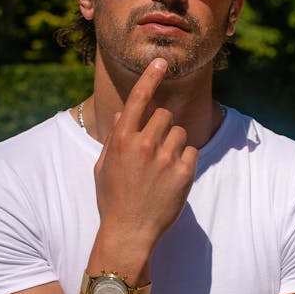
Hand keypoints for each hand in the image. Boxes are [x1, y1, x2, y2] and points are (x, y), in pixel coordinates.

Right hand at [93, 58, 198, 263]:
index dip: (150, 77)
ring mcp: (165, 159)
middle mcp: (144, 145)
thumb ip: (115, 136)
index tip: (161, 62)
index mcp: (122, 140)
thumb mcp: (104, 166)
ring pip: (179, 132)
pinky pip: (191, 151)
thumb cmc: (112, 199)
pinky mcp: (184, 173)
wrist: (129, 232)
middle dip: (161, 126)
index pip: (139, 98)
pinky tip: (172, 177)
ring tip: (161, 167)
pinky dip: (184, 161)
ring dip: (173, 144)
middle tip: (154, 148)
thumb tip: (125, 111)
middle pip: (164, 115)